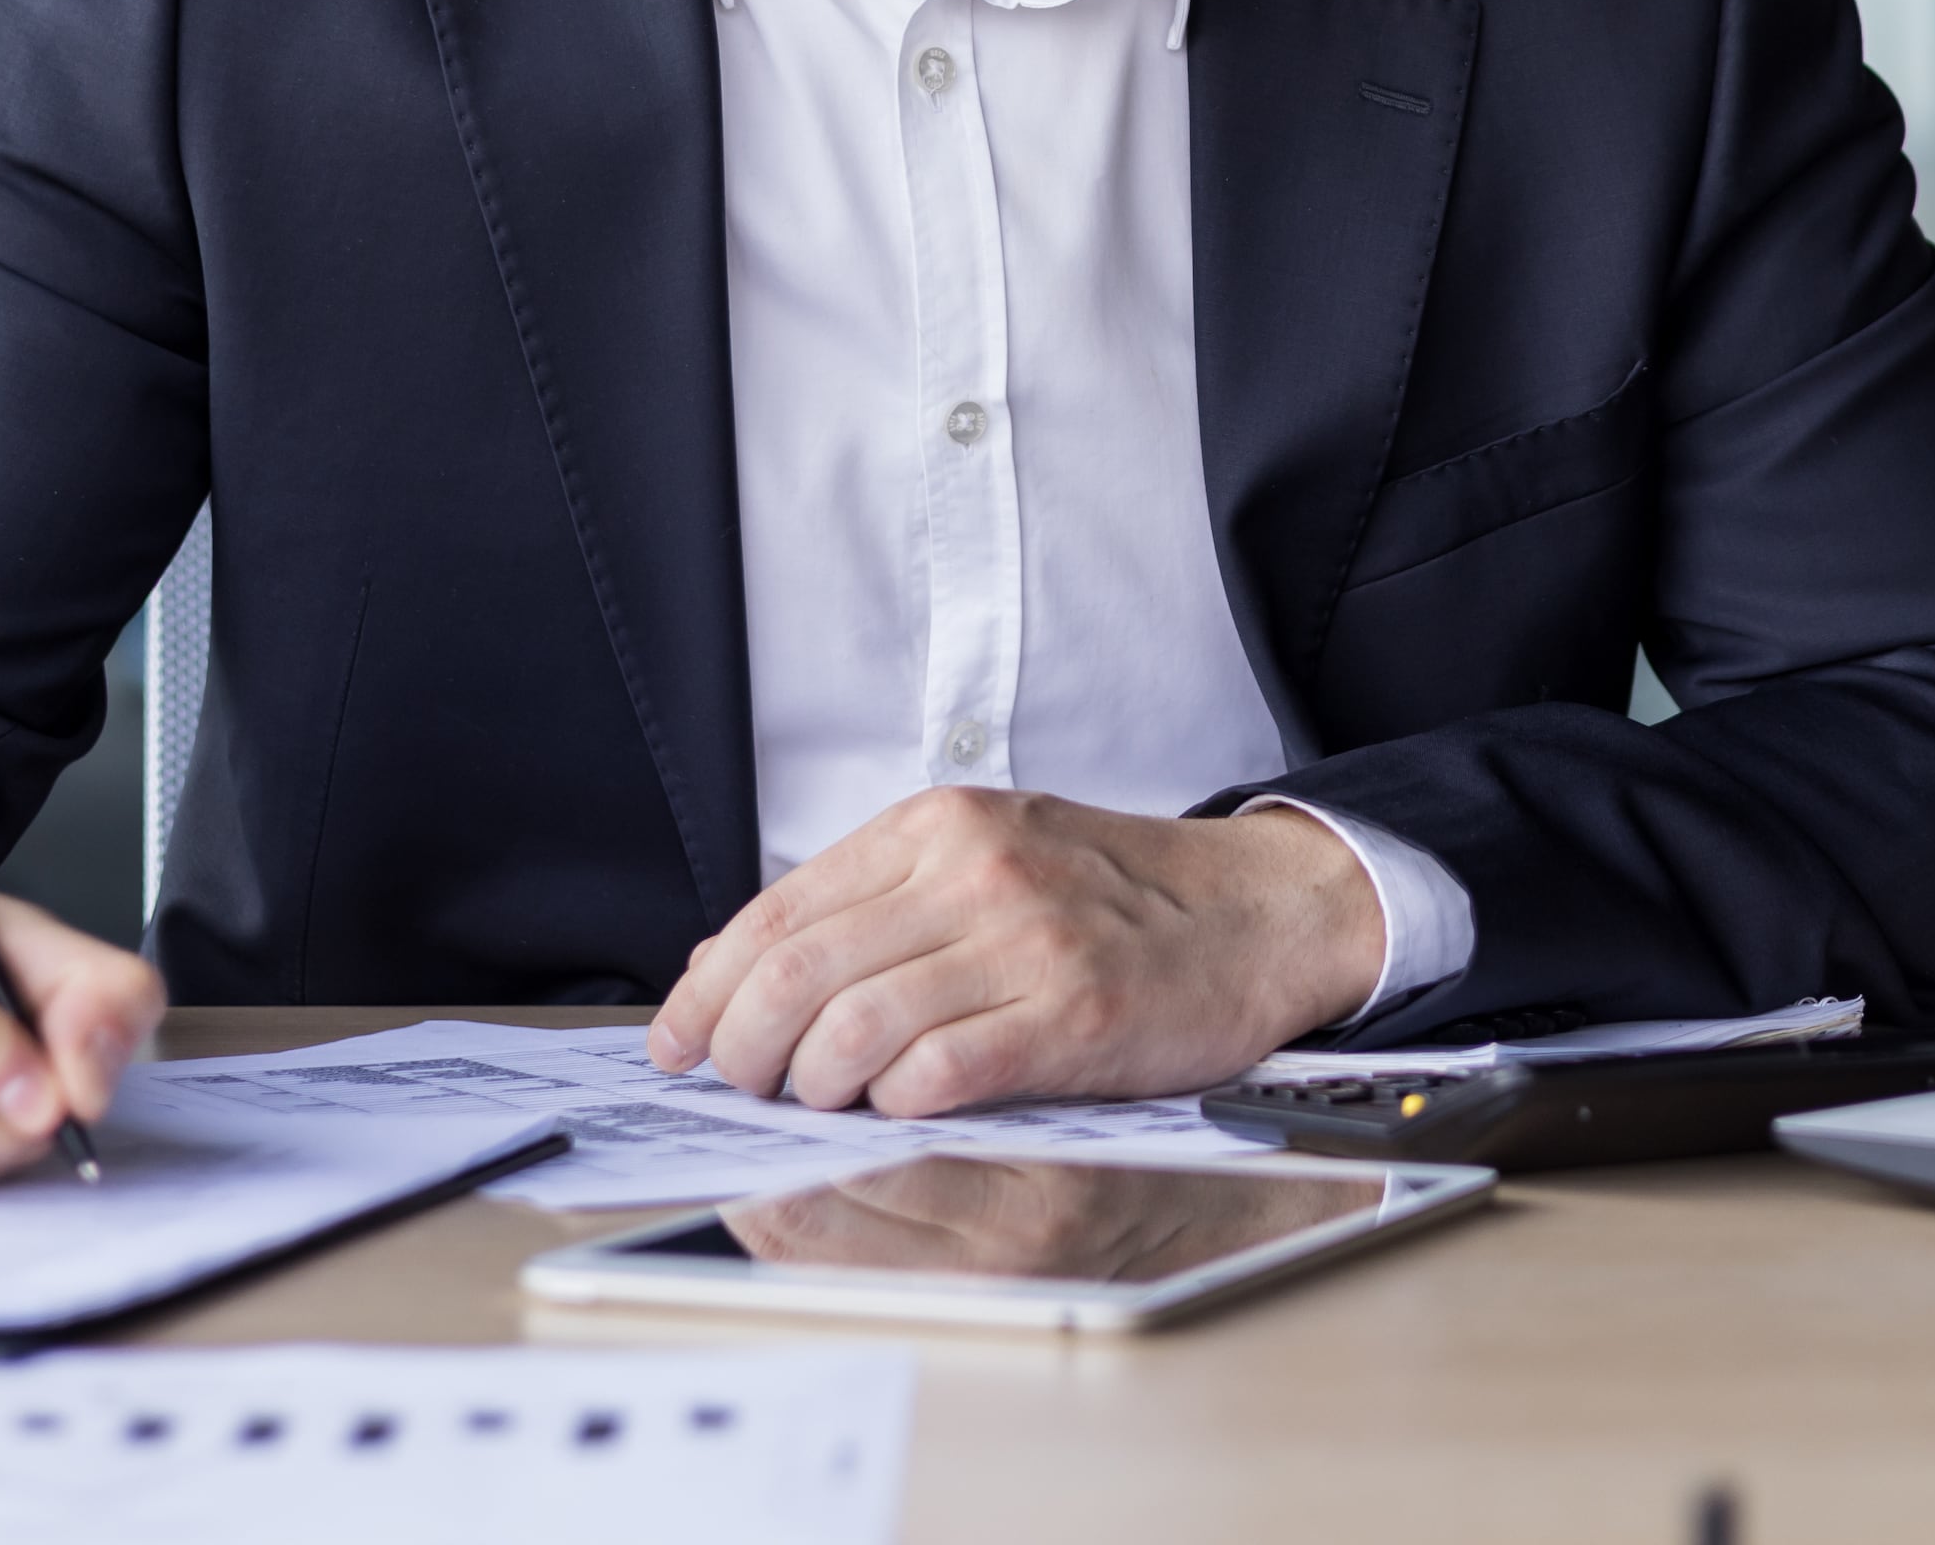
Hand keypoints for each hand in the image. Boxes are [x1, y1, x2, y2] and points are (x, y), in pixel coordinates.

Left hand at [644, 789, 1382, 1115]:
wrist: (1255, 911)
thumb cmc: (1111, 898)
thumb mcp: (981, 858)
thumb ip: (865, 903)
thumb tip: (724, 965)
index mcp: (936, 827)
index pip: (776, 912)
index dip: (707, 991)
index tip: (679, 1042)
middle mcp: (973, 871)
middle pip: (796, 973)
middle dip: (743, 1050)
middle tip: (742, 1089)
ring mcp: (1026, 940)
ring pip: (856, 1028)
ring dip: (814, 1087)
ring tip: (821, 1106)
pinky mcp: (1074, 1013)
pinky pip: (942, 1072)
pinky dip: (898, 1103)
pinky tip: (902, 1107)